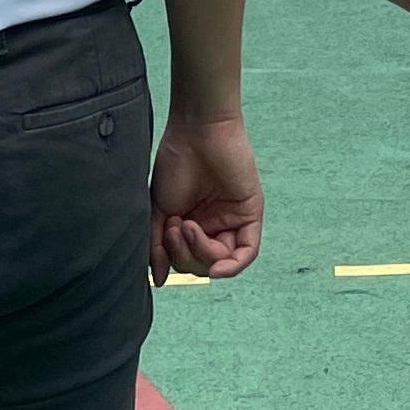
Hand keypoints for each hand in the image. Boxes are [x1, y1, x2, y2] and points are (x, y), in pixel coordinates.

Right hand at [150, 114, 262, 283]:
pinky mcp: (251, 213)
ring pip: (223, 260)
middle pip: (204, 263)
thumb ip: (158, 245)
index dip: (175, 256)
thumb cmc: (175, 162)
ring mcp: (233, 219)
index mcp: (193, 224)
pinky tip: (216, 268)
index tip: (164, 231)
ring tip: (186, 225)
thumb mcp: (160, 209)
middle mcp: (215, 225)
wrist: (195, 130)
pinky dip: (232, 266)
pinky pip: (247, 252)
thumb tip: (158, 280)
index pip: (187, 260)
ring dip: (202, 253)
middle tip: (175, 226)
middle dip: (186, 254)